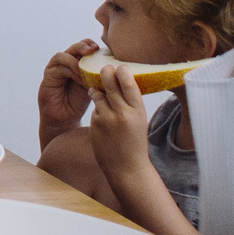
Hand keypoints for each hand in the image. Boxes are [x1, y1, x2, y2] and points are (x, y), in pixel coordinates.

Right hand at [37, 39, 97, 147]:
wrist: (64, 119)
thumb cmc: (79, 103)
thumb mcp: (93, 88)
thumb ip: (101, 78)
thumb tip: (125, 73)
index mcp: (78, 63)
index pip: (84, 47)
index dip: (92, 45)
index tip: (103, 49)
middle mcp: (65, 63)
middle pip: (74, 47)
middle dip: (83, 46)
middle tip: (93, 50)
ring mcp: (55, 68)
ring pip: (63, 55)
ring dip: (76, 60)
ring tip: (86, 69)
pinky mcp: (48, 77)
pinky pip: (57, 68)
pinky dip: (69, 70)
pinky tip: (79, 79)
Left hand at [85, 62, 155, 190]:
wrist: (126, 168)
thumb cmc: (134, 142)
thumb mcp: (139, 120)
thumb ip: (131, 103)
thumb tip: (122, 81)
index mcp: (137, 110)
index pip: (129, 83)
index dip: (123, 72)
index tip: (120, 66)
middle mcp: (122, 113)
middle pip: (110, 83)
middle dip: (106, 73)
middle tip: (104, 68)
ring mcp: (107, 119)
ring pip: (98, 94)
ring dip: (97, 91)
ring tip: (99, 91)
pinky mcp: (95, 125)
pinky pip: (94, 109)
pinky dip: (97, 109)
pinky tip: (102, 117)